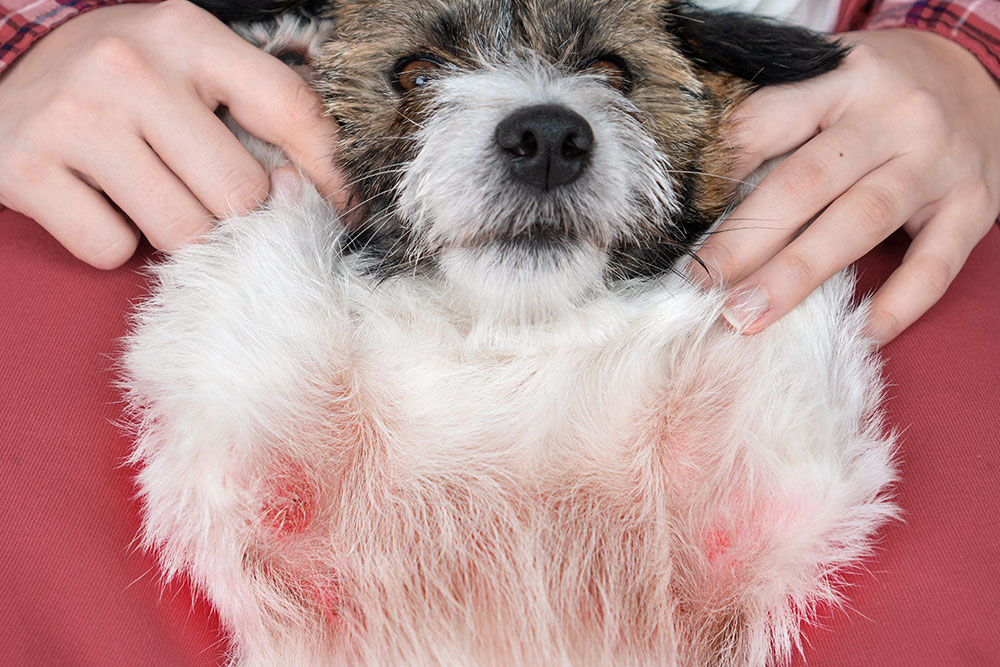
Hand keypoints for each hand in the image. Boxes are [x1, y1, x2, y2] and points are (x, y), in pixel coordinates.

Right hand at [0, 0, 345, 268]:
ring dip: (179, 233)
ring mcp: (76, 120)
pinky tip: (99, 201)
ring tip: (151, 194)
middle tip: (207, 196)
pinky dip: (114, 242)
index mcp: (187, 36)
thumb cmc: (118, 79)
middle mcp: (132, 70)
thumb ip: (257, 109)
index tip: (340, 211)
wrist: (2, 72)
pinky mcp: (28, 169)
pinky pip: (112, 249)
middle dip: (235, 213)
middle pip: (239, 193)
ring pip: (182, 231)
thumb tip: (328, 191)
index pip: (291, 110)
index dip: (329, 174)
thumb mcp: (188, 64)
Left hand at [693, 29, 999, 344]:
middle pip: (805, 183)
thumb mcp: (830, 80)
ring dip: (797, 276)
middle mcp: (892, 117)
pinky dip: (895, 306)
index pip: (766, 124)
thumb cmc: (880, 90)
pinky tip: (856, 334)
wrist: (980, 77)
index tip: (678, 224)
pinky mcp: (974, 207)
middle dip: (745, 241)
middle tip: (699, 285)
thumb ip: (778, 121)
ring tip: (747, 316)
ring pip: (860, 223)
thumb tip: (700, 191)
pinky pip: (934, 266)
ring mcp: (938, 163)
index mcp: (843, 80)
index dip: (717, 176)